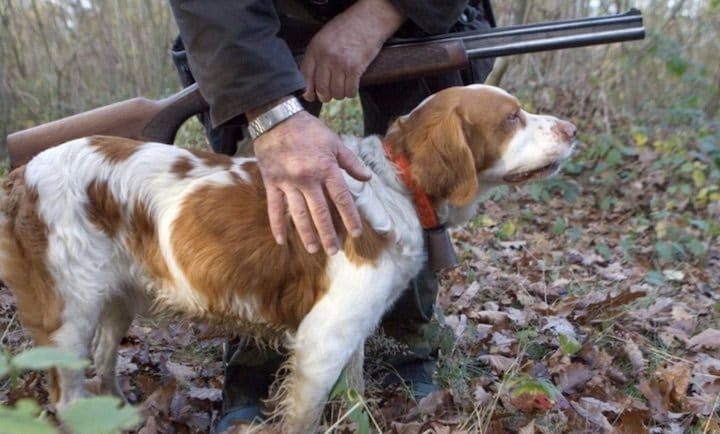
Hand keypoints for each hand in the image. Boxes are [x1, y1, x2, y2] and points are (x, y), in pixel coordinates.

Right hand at [253, 111, 371, 253]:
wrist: (276, 118)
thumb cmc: (308, 129)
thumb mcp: (334, 141)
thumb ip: (351, 162)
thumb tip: (368, 178)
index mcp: (325, 168)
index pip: (341, 198)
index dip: (350, 217)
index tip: (356, 233)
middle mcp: (307, 178)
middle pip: (320, 212)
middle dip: (328, 233)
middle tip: (334, 251)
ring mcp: (288, 183)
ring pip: (299, 214)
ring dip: (307, 234)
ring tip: (314, 250)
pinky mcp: (272, 183)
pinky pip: (275, 208)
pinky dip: (277, 225)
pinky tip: (282, 241)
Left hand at [300, 0, 404, 101]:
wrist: (368, 20)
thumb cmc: (347, 28)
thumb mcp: (324, 37)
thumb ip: (316, 56)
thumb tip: (310, 79)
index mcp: (315, 49)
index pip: (305, 77)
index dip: (308, 91)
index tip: (311, 96)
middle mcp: (326, 57)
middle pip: (321, 89)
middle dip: (325, 96)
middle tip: (329, 95)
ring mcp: (341, 64)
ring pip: (337, 93)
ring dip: (340, 94)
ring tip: (342, 87)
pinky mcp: (355, 69)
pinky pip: (350, 91)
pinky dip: (351, 92)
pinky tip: (351, 87)